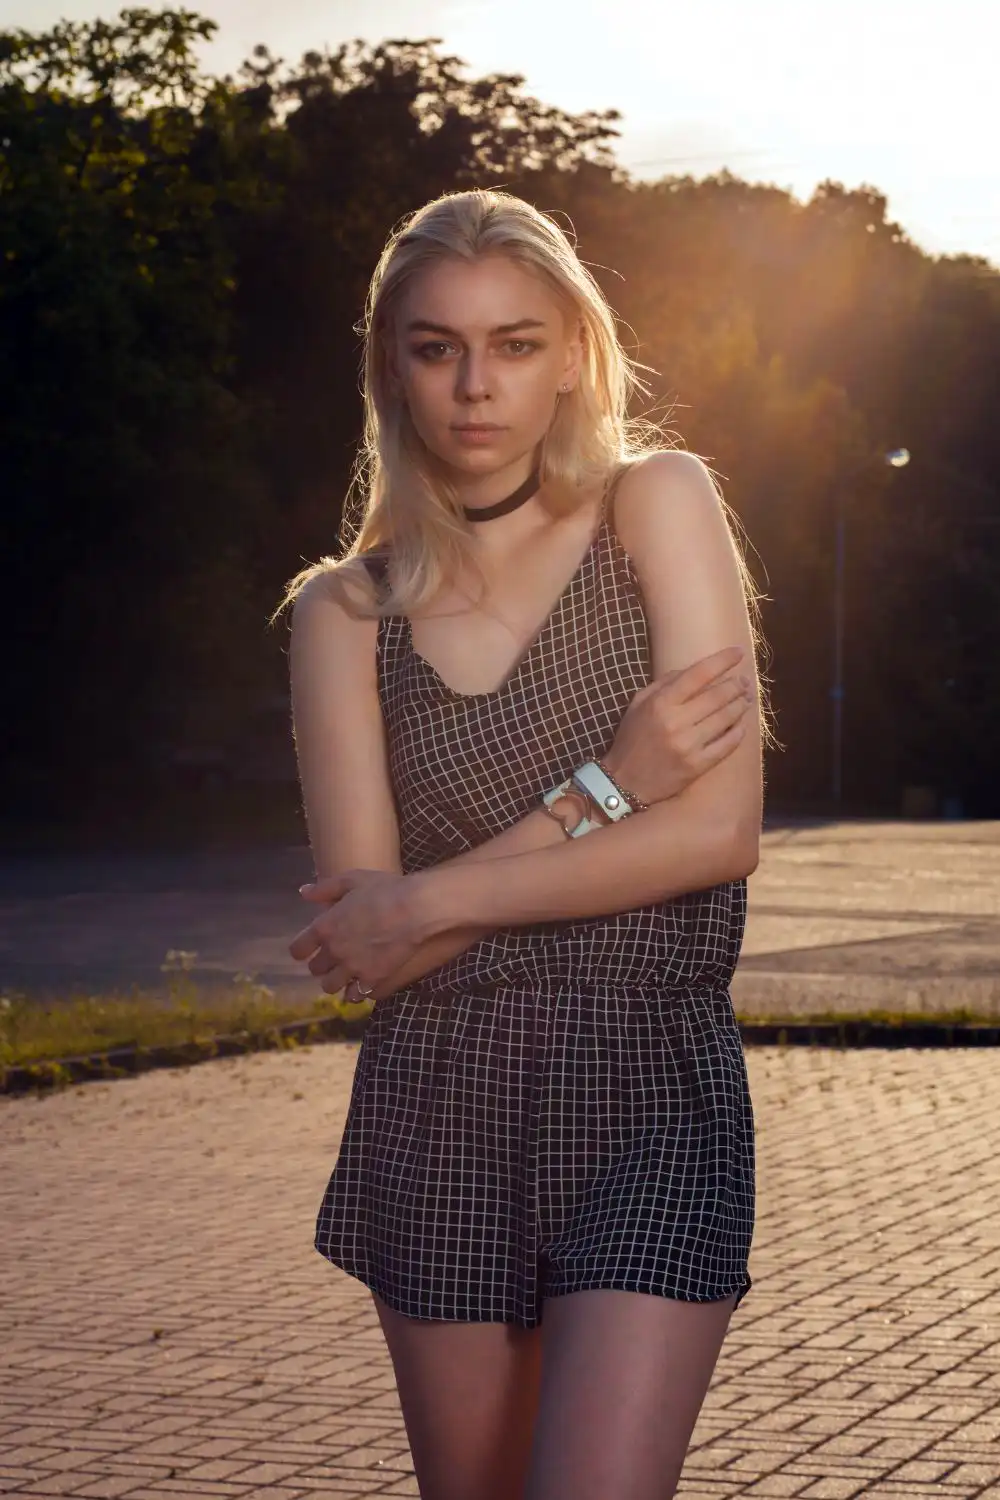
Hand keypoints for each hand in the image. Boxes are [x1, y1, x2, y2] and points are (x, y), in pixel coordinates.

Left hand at [288, 869, 427, 1000]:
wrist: (415, 909)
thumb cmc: (384, 889)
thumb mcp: (352, 879)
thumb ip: (325, 888)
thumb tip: (304, 892)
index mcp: (324, 927)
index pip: (298, 949)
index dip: (303, 949)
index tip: (311, 948)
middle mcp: (333, 951)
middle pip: (315, 969)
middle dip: (322, 964)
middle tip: (335, 958)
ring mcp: (352, 968)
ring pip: (330, 986)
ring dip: (336, 980)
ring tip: (347, 973)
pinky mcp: (372, 979)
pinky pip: (354, 996)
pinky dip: (355, 991)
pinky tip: (362, 982)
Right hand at [603, 645, 753, 805]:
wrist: (624, 781)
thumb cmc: (632, 738)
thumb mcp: (638, 704)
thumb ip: (663, 684)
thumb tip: (692, 670)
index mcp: (661, 703)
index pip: (698, 674)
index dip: (722, 661)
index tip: (738, 652)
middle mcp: (676, 722)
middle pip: (718, 696)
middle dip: (737, 685)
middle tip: (745, 682)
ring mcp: (689, 745)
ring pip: (726, 718)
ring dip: (740, 705)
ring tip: (746, 699)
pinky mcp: (697, 766)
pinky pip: (727, 745)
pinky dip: (738, 732)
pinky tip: (741, 725)